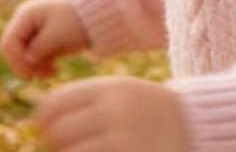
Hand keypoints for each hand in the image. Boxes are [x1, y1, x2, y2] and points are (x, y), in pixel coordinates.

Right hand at [0, 0, 91, 77]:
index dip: (15, 62)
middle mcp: (26, 22)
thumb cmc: (77, 20)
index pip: (8, 44)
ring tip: (51, 72)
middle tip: (43, 75)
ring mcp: (34, 32)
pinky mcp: (43, 42)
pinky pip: (33, 60)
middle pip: (12, 52)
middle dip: (25, 65)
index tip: (30, 75)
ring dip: (34, 68)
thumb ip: (36, 50)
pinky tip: (53, 71)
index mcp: (25, 14)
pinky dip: (41, 67)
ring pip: (22, 58)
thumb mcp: (55, 35)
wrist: (98, 16)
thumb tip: (26, 63)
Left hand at [34, 76, 191, 151]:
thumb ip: (88, 99)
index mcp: (111, 89)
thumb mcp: (123, 93)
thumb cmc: (151, 113)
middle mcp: (113, 112)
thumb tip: (39, 117)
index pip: (55, 102)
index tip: (50, 130)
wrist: (196, 127)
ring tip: (88, 149)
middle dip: (55, 143)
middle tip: (70, 145)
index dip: (45, 118)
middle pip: (56, 131)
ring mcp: (120, 139)